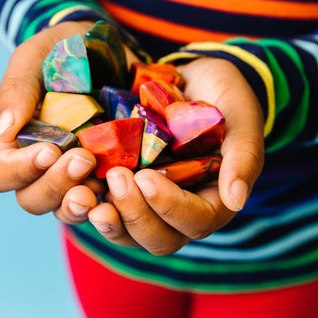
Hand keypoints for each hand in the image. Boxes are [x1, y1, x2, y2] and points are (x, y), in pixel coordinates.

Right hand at [0, 20, 106, 223]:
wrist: (113, 49)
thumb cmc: (65, 48)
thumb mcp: (38, 55)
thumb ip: (17, 88)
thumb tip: (5, 129)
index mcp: (12, 141)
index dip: (20, 170)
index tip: (49, 150)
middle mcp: (39, 167)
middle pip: (32, 199)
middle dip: (57, 184)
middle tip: (84, 158)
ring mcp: (75, 178)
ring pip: (67, 210)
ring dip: (81, 203)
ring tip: (102, 182)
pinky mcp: (109, 179)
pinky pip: (107, 206)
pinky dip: (114, 203)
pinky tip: (126, 187)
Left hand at [87, 57, 264, 255]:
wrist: (194, 77)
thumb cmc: (224, 96)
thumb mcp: (241, 116)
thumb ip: (244, 157)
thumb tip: (236, 201)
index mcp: (215, 201)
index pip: (195, 221)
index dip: (170, 205)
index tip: (147, 176)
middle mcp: (181, 213)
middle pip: (159, 240)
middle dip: (135, 214)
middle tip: (116, 176)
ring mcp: (150, 207)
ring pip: (128, 235)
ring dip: (107, 219)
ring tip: (85, 193)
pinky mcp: (123, 193)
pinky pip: (104, 212)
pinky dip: (88, 205)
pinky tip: (73, 186)